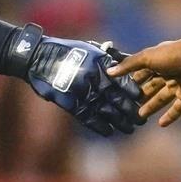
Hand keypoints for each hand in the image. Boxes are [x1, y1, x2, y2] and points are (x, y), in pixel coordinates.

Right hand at [9, 25, 145, 135]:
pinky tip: (108, 132)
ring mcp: (80, 92)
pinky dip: (98, 125)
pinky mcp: (69, 102)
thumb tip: (125, 63)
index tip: (142, 98)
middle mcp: (92, 79)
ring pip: (104, 110)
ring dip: (118, 121)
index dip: (132, 91)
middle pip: (116, 98)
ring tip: (129, 129)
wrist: (39, 57)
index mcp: (99, 65)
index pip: (121, 80)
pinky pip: (87, 116)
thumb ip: (107, 58)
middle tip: (140, 120)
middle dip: (129, 110)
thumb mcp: (90, 49)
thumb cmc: (67, 51)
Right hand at [107, 34, 180, 126]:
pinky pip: (178, 109)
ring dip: (151, 108)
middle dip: (140, 97)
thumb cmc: (174, 54)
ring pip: (161, 99)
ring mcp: (178, 86)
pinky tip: (161, 125)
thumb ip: (129, 65)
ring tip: (139, 117)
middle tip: (126, 109)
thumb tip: (109, 72)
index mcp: (157, 63)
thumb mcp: (147, 57)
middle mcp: (167, 74)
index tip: (118, 93)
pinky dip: (170, 116)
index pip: (141, 74)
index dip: (131, 82)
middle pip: (150, 88)